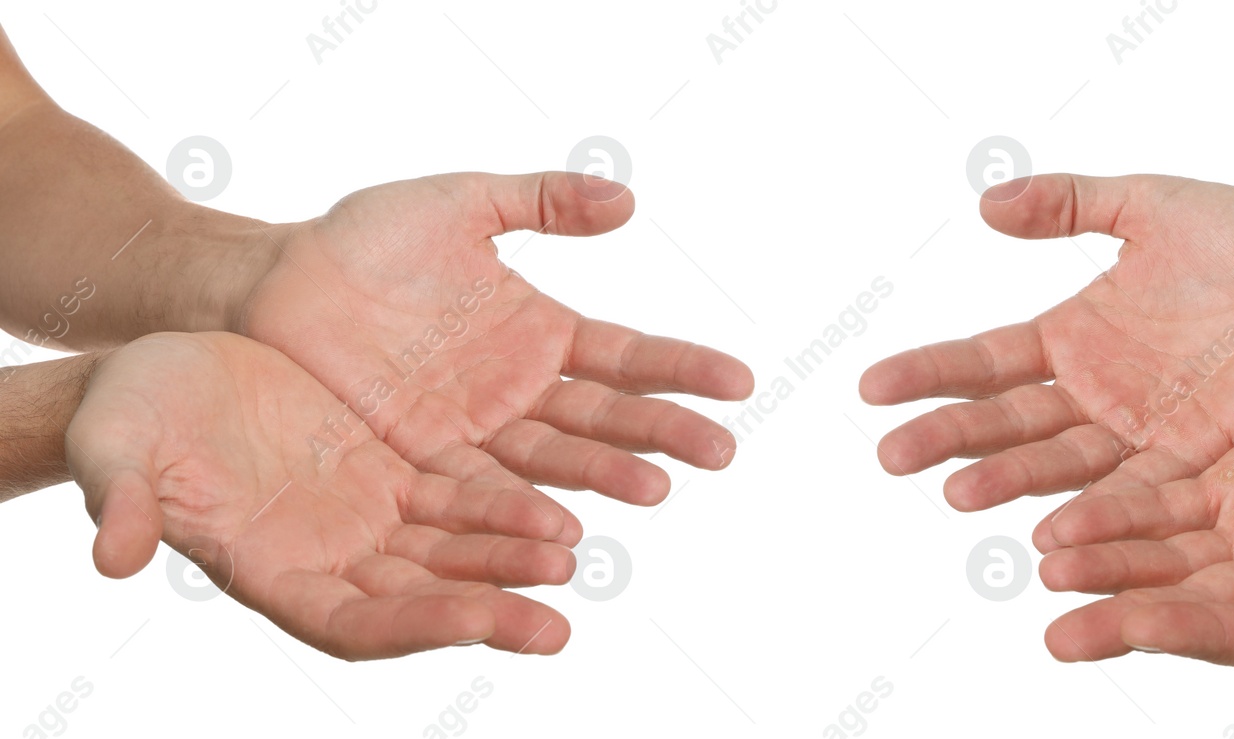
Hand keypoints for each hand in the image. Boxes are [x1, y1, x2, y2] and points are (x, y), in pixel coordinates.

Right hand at [67, 332, 580, 659]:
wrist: (170, 368)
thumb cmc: (130, 415)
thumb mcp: (118, 450)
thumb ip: (125, 503)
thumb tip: (112, 557)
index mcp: (269, 573)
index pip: (353, 624)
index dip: (417, 626)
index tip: (480, 621)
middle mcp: (332, 560)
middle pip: (422, 599)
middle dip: (486, 607)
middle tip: (554, 619)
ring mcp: (368, 518)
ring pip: (452, 547)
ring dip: (509, 553)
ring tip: (572, 552)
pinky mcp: (393, 473)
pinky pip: (460, 492)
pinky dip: (504, 500)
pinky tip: (558, 503)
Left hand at [239, 172, 752, 504]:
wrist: (267, 288)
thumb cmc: (360, 243)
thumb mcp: (457, 206)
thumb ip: (540, 203)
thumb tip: (629, 199)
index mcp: (539, 334)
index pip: (627, 355)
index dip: (681, 368)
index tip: (739, 381)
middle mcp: (519, 393)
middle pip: (605, 418)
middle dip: (664, 433)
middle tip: (720, 453)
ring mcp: (476, 435)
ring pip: (554, 463)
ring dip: (605, 478)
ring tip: (654, 491)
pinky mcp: (424, 467)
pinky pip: (482, 492)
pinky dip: (524, 513)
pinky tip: (564, 528)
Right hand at [860, 174, 1233, 510]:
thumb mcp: (1157, 207)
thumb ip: (1074, 204)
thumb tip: (986, 202)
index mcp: (1074, 339)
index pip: (985, 361)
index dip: (931, 373)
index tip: (872, 387)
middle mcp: (1094, 399)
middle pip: (1007, 423)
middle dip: (949, 438)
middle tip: (892, 456)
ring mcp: (1138, 442)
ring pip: (1059, 468)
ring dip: (1008, 483)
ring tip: (958, 495)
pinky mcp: (1191, 474)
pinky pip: (1132, 500)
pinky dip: (1090, 519)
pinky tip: (1049, 534)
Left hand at [1034, 336, 1233, 666]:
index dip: (1200, 632)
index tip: (1136, 628)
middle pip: (1195, 606)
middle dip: (1129, 616)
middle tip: (1060, 628)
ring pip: (1163, 554)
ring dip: (1105, 560)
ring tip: (1042, 559)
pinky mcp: (1224, 476)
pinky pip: (1155, 497)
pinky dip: (1110, 506)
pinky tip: (1056, 512)